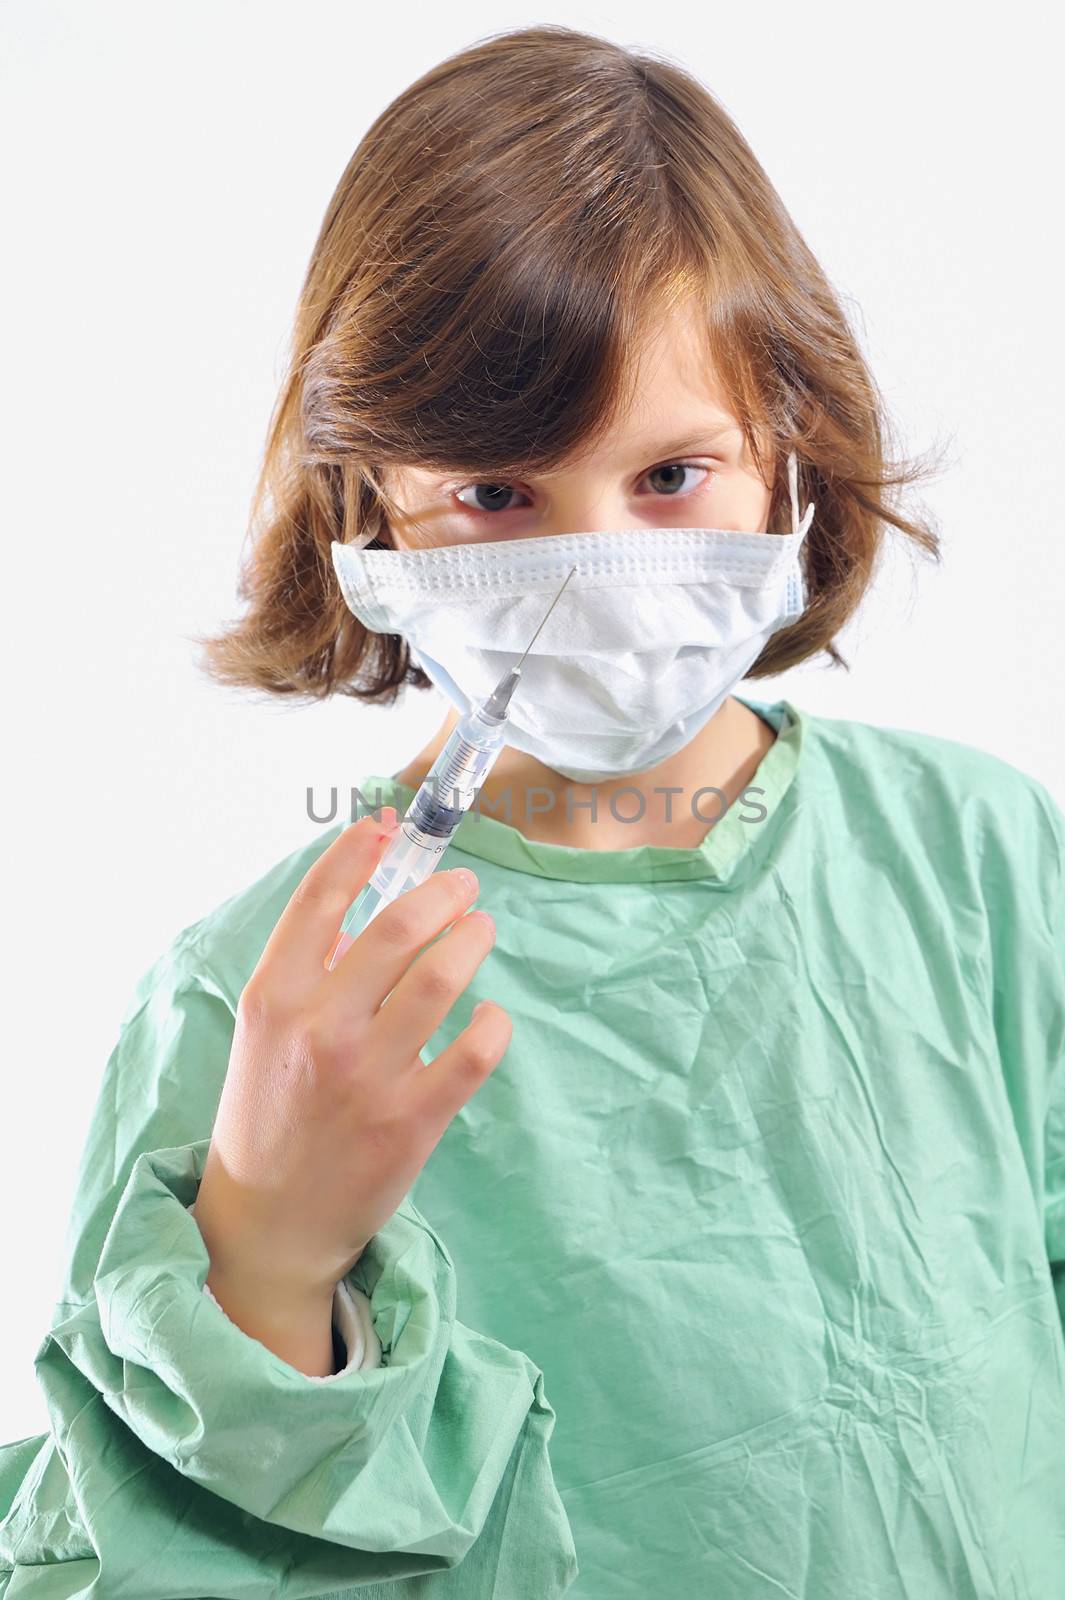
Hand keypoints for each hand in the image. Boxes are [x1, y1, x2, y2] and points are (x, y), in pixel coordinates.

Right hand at [193, 810, 510, 1320]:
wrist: (269, 1224)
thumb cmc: (270, 1114)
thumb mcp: (265, 1035)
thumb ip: (309, 973)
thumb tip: (365, 907)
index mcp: (274, 999)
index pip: (319, 901)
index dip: (358, 850)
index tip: (389, 826)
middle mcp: (318, 1029)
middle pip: (397, 928)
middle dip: (443, 894)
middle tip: (464, 889)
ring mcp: (368, 1075)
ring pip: (443, 977)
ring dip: (474, 940)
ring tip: (481, 932)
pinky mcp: (412, 1120)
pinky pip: (475, 1050)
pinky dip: (492, 1022)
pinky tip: (489, 1015)